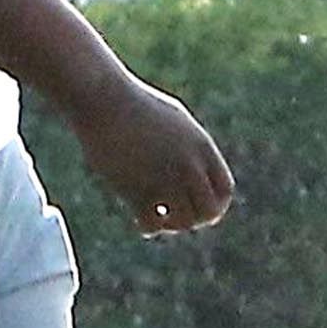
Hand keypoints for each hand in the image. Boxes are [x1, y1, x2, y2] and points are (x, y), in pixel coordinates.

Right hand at [67, 69, 234, 236]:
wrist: (102, 100)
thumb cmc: (133, 104)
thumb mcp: (172, 120)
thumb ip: (188, 145)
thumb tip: (194, 166)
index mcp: (201, 148)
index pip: (224, 191)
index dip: (213, 204)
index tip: (195, 205)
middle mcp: (189, 165)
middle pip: (209, 211)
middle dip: (194, 219)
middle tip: (174, 215)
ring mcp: (164, 178)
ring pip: (183, 220)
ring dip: (171, 224)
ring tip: (157, 216)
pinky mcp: (137, 188)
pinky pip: (152, 223)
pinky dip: (149, 228)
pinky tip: (139, 221)